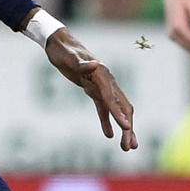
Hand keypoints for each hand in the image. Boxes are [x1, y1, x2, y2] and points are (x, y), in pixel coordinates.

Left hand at [45, 27, 137, 150]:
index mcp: (102, 75)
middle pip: (121, 107)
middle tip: (130, 147)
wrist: (59, 43)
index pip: (112, 98)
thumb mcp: (70, 58)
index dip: (119, 114)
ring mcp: (101, 86)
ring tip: (126, 147)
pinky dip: (107, 121)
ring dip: (123, 128)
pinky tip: (109, 136)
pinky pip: (103, 108)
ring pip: (116, 110)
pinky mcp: (93, 90)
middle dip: (127, 127)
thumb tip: (95, 65)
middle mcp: (106, 82)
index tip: (126, 128)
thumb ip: (82, 64)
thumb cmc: (64, 51)